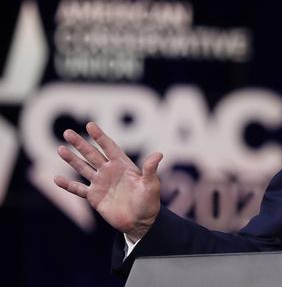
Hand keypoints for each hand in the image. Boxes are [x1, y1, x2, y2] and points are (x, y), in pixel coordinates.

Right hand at [54, 122, 162, 240]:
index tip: (90, 125)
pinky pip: (78, 189)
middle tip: (67, 132)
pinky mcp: (94, 197)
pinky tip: (57, 178)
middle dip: (80, 144)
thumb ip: (151, 170)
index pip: (109, 147)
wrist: (141, 222)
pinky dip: (68, 185)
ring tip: (60, 149)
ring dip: (71, 159)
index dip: (100, 136)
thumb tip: (159, 154)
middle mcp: (109, 171)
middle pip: (92, 154)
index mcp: (123, 165)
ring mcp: (100, 183)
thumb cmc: (149, 201)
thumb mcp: (152, 185)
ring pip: (83, 168)